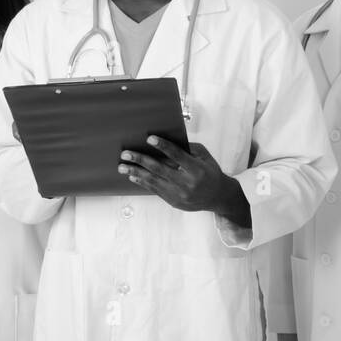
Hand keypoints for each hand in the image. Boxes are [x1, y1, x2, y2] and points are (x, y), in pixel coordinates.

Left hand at [118, 135, 250, 226]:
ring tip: (122, 167)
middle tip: (126, 154)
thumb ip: (188, 149)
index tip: (150, 139)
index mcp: (197, 169)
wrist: (217, 197)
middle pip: (160, 169)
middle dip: (141, 160)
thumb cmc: (210, 173)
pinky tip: (133, 177)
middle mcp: (187, 183)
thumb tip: (168, 142)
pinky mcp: (173, 201)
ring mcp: (179, 194)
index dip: (163, 146)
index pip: (177, 156)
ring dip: (136, 173)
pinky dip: (143, 183)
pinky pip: (155, 190)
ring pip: (153, 181)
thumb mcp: (205, 157)